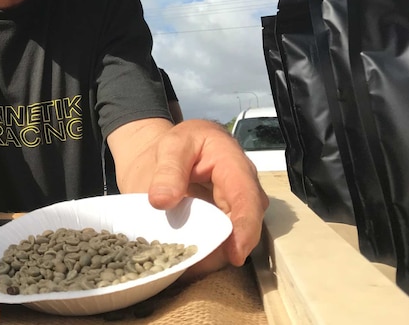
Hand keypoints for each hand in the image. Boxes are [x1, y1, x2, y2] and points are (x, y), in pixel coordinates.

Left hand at [144, 119, 268, 277]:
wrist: (173, 154)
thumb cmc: (180, 145)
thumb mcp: (171, 147)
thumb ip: (167, 171)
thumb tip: (162, 201)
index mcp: (234, 165)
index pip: (247, 198)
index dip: (244, 227)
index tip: (235, 253)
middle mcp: (243, 191)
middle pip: (244, 226)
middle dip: (224, 248)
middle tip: (194, 262)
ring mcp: (235, 210)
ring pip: (231, 240)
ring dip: (210, 255)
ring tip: (182, 262)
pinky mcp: (222, 225)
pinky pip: (217, 245)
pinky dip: (201, 254)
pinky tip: (180, 259)